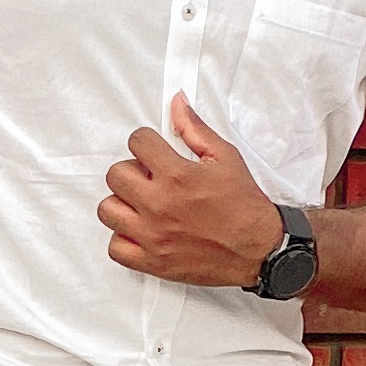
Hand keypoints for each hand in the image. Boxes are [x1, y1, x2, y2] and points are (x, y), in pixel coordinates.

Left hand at [99, 95, 286, 289]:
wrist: (258, 250)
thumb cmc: (244, 206)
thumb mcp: (225, 158)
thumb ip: (195, 129)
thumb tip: (176, 103)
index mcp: (177, 175)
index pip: (137, 142)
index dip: (145, 142)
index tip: (153, 151)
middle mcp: (159, 204)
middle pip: (115, 175)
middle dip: (131, 171)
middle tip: (149, 178)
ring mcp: (152, 235)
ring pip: (107, 210)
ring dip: (122, 203)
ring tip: (142, 204)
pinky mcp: (152, 261)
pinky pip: (114, 248)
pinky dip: (123, 239)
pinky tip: (140, 231)